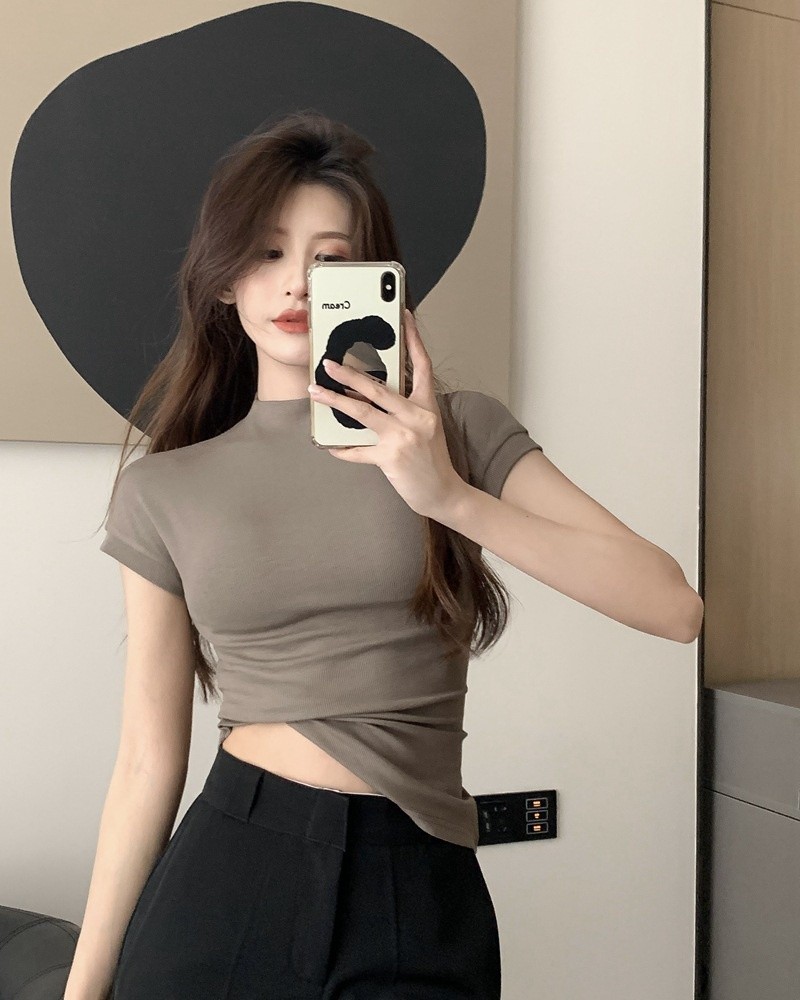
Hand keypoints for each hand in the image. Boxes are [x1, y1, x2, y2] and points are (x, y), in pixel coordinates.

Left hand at [307, 308, 466, 519]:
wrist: (444, 493)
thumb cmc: (432, 459)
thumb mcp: (426, 427)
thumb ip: (404, 409)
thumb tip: (367, 395)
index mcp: (428, 406)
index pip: (422, 365)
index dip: (413, 339)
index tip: (403, 316)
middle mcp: (417, 417)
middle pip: (378, 388)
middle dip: (349, 374)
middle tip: (328, 363)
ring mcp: (404, 437)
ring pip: (361, 412)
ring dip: (334, 401)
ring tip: (316, 392)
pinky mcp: (391, 457)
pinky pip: (358, 450)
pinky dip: (342, 448)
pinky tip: (329, 446)